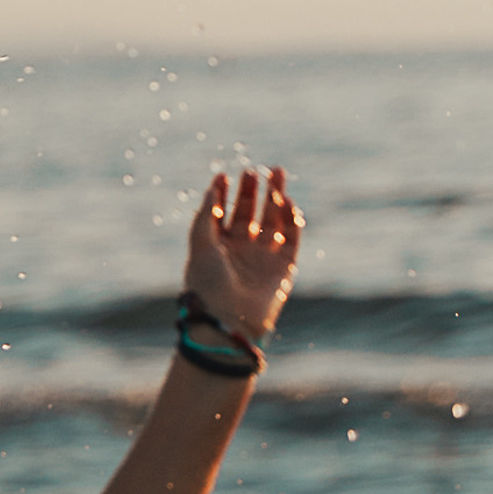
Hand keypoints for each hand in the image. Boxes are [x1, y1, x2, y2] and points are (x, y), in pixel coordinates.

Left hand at [183, 165, 300, 348]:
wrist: (228, 322)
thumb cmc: (208, 288)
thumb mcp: (200, 248)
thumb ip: (206, 216)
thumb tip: (213, 187)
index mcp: (216, 249)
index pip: (221, 215)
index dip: (222, 195)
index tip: (223, 175)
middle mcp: (240, 252)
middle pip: (249, 213)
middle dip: (251, 191)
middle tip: (254, 171)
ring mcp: (263, 258)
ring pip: (273, 219)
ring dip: (275, 196)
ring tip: (276, 172)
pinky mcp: (283, 266)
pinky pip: (291, 235)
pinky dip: (291, 217)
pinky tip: (285, 201)